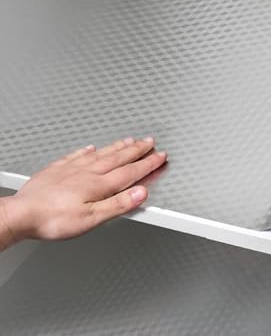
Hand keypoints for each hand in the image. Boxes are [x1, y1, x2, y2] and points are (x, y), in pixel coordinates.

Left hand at [0, 137, 166, 247]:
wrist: (21, 214)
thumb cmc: (53, 220)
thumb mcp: (92, 218)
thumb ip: (118, 204)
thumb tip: (141, 193)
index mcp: (99, 185)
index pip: (131, 171)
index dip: (148, 164)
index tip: (160, 156)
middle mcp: (88, 172)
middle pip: (119, 157)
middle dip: (138, 149)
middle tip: (150, 141)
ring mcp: (72, 168)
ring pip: (101, 153)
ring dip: (118, 146)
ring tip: (130, 139)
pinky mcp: (57, 169)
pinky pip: (77, 155)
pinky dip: (88, 150)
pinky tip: (90, 147)